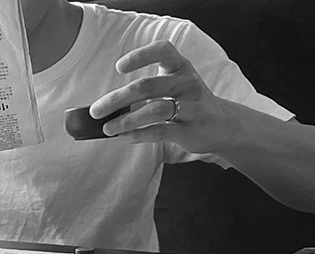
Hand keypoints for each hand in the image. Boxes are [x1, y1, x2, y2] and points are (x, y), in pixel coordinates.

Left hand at [89, 40, 228, 153]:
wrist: (223, 125)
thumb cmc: (188, 103)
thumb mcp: (173, 86)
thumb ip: (146, 90)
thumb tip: (105, 106)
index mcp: (180, 67)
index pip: (163, 50)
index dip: (140, 56)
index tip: (119, 67)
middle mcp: (187, 82)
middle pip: (147, 86)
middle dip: (117, 99)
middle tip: (96, 110)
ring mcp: (191, 106)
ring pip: (154, 109)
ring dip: (126, 120)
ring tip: (107, 128)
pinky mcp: (190, 129)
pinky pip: (161, 131)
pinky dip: (139, 134)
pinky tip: (125, 137)